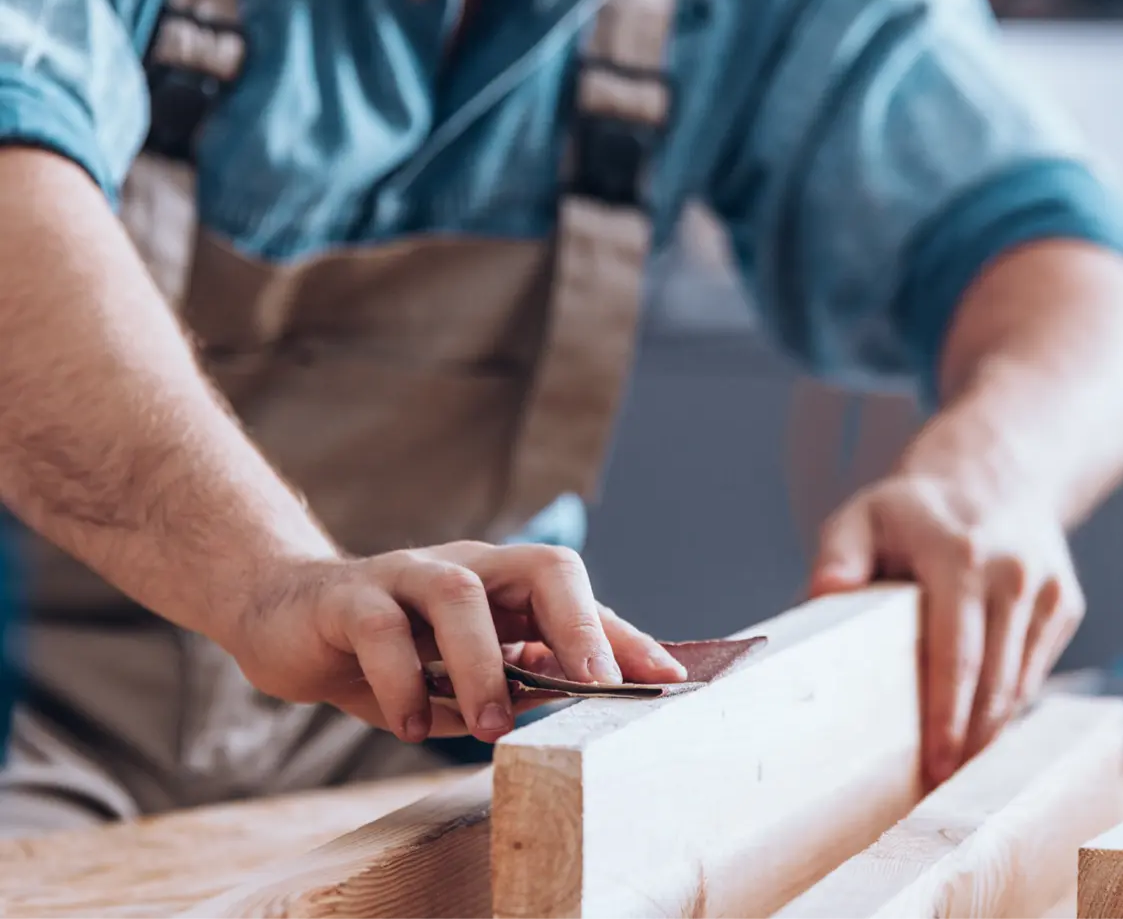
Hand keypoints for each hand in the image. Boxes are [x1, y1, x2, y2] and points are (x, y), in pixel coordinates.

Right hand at [229, 541, 687, 743]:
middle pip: (540, 565)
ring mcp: (405, 576)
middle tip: (594, 688)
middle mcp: (464, 569)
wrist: (286, 615)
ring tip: (489, 726)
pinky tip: (408, 724)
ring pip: (460, 597)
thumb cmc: (390, 649)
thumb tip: (586, 701)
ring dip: (484, 666)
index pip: (576, 597)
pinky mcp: (348, 597)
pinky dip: (402, 680)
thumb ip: (516, 680)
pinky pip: (381, 629)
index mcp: (500, 586)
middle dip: (576, 625)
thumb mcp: (459, 671)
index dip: (622, 635)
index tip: (668, 677)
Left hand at [807, 474, 1084, 788]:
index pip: (956, 651)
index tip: (933, 761)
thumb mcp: (862, 516)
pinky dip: (1007, 702)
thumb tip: (821, 595)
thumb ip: (839, 555)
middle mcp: (1013, 574)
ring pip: (1019, 683)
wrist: (991, 476)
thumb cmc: (912, 508)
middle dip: (967, 740)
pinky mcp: (1063, 605)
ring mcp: (1046, 591)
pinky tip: (978, 728)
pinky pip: (1033, 670)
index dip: (946, 714)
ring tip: (953, 771)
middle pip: (993, 680)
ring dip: (988, 731)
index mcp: (960, 554)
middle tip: (937, 786)